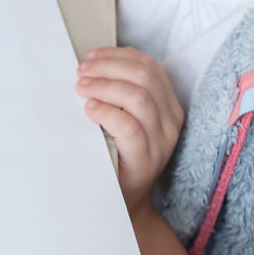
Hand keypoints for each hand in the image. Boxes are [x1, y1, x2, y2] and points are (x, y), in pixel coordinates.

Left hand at [76, 46, 184, 215]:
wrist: (127, 198)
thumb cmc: (121, 152)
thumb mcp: (128, 117)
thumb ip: (121, 92)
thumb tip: (93, 63)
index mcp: (168, 104)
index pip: (149, 66)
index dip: (118, 55)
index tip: (91, 56)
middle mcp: (171, 119)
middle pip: (144, 76)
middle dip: (109, 67)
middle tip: (82, 72)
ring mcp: (161, 140)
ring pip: (138, 97)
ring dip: (105, 86)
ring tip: (82, 88)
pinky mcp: (146, 159)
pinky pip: (128, 127)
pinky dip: (106, 112)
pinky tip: (90, 109)